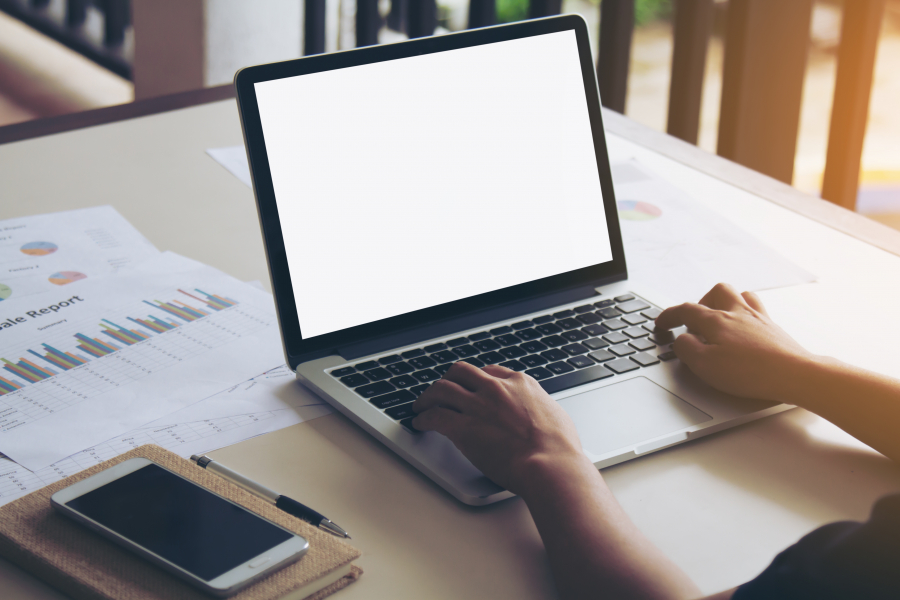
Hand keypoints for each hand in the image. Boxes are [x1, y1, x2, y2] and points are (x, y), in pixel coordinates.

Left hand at [411, 362, 586, 494]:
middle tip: (441, 390)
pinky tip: (420, 423)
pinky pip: (434, 416)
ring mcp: (478, 405)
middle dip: (448, 379)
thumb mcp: (554, 414)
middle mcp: (496, 388)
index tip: (470, 385)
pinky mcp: (463, 427)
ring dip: (428, 396)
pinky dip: (423, 418)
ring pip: (441, 389)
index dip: (476, 378)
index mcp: (520, 383)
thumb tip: (538, 413)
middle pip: (461, 372)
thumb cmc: (559, 448)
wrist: (551, 465)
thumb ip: (538, 408)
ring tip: (421, 405)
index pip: (490, 371)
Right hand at [655, 283, 815, 402]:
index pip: (686, 310)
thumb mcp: (705, 365)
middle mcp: (738, 313)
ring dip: (725, 304)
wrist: (794, 375)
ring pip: (740, 296)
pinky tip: (744, 330)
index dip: (670, 316)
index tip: (661, 323)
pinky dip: (745, 315)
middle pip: (717, 292)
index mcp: (717, 320)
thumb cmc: (750, 372)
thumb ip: (686, 349)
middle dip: (702, 303)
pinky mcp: (774, 330)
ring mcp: (759, 319)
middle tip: (695, 322)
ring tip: (719, 321)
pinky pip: (757, 310)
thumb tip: (681, 340)